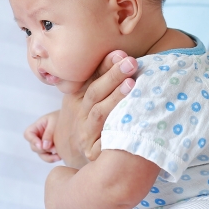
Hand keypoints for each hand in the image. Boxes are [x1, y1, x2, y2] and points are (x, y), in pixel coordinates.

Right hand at [24, 111, 60, 162]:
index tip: (41, 145)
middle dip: (43, 150)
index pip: (28, 134)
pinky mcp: (50, 149)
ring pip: (41, 154)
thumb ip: (49, 133)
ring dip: (48, 157)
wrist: (71, 119)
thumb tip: (44, 147)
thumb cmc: (61, 117)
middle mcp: (38, 136)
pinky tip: (60, 156)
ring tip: (59, 156)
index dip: (32, 141)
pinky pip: (48, 157)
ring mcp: (43, 144)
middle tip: (54, 149)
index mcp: (37, 127)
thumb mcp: (54, 122)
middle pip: (34, 147)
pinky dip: (53, 158)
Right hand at [56, 50, 137, 165]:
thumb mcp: (89, 98)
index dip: (105, 66)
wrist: (77, 154)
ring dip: (115, 98)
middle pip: (95, 93)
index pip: (91, 77)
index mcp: (77, 97)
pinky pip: (105, 141)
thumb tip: (123, 55)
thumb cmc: (91, 121)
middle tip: (131, 63)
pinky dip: (117, 130)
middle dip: (113, 76)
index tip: (121, 54)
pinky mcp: (92, 152)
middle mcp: (79, 114)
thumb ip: (103, 78)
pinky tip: (131, 122)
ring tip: (131, 84)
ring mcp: (85, 134)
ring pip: (99, 114)